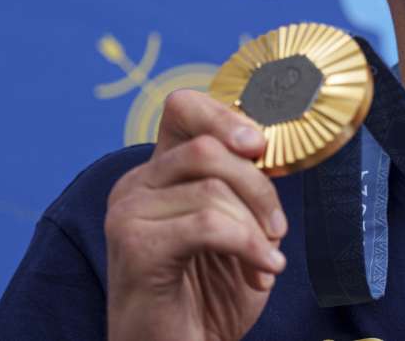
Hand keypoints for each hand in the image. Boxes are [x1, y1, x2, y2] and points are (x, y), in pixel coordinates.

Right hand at [105, 90, 287, 340]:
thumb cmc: (210, 297)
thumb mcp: (236, 227)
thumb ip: (242, 184)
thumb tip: (266, 143)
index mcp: (157, 173)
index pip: (184, 107)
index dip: (227, 117)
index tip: (261, 150)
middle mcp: (134, 186)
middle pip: (210, 148)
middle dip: (259, 187)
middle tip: (277, 229)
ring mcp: (128, 214)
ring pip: (214, 187)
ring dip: (257, 227)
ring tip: (265, 262)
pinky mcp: (135, 247)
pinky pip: (210, 224)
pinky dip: (250, 247)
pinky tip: (262, 272)